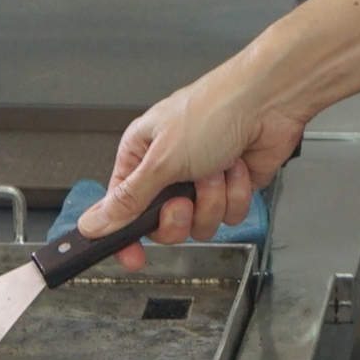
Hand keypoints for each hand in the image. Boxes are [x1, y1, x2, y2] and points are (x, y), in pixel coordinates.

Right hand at [76, 60, 308, 270]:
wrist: (267, 102)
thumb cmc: (214, 109)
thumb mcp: (161, 159)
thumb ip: (128, 199)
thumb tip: (92, 223)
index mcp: (141, 156)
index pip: (121, 209)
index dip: (125, 236)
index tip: (133, 257)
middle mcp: (169, 170)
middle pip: (164, 225)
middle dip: (180, 216)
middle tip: (184, 198)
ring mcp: (202, 181)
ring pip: (200, 224)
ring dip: (212, 199)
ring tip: (216, 168)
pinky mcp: (231, 188)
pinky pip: (229, 215)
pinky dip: (235, 193)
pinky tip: (236, 167)